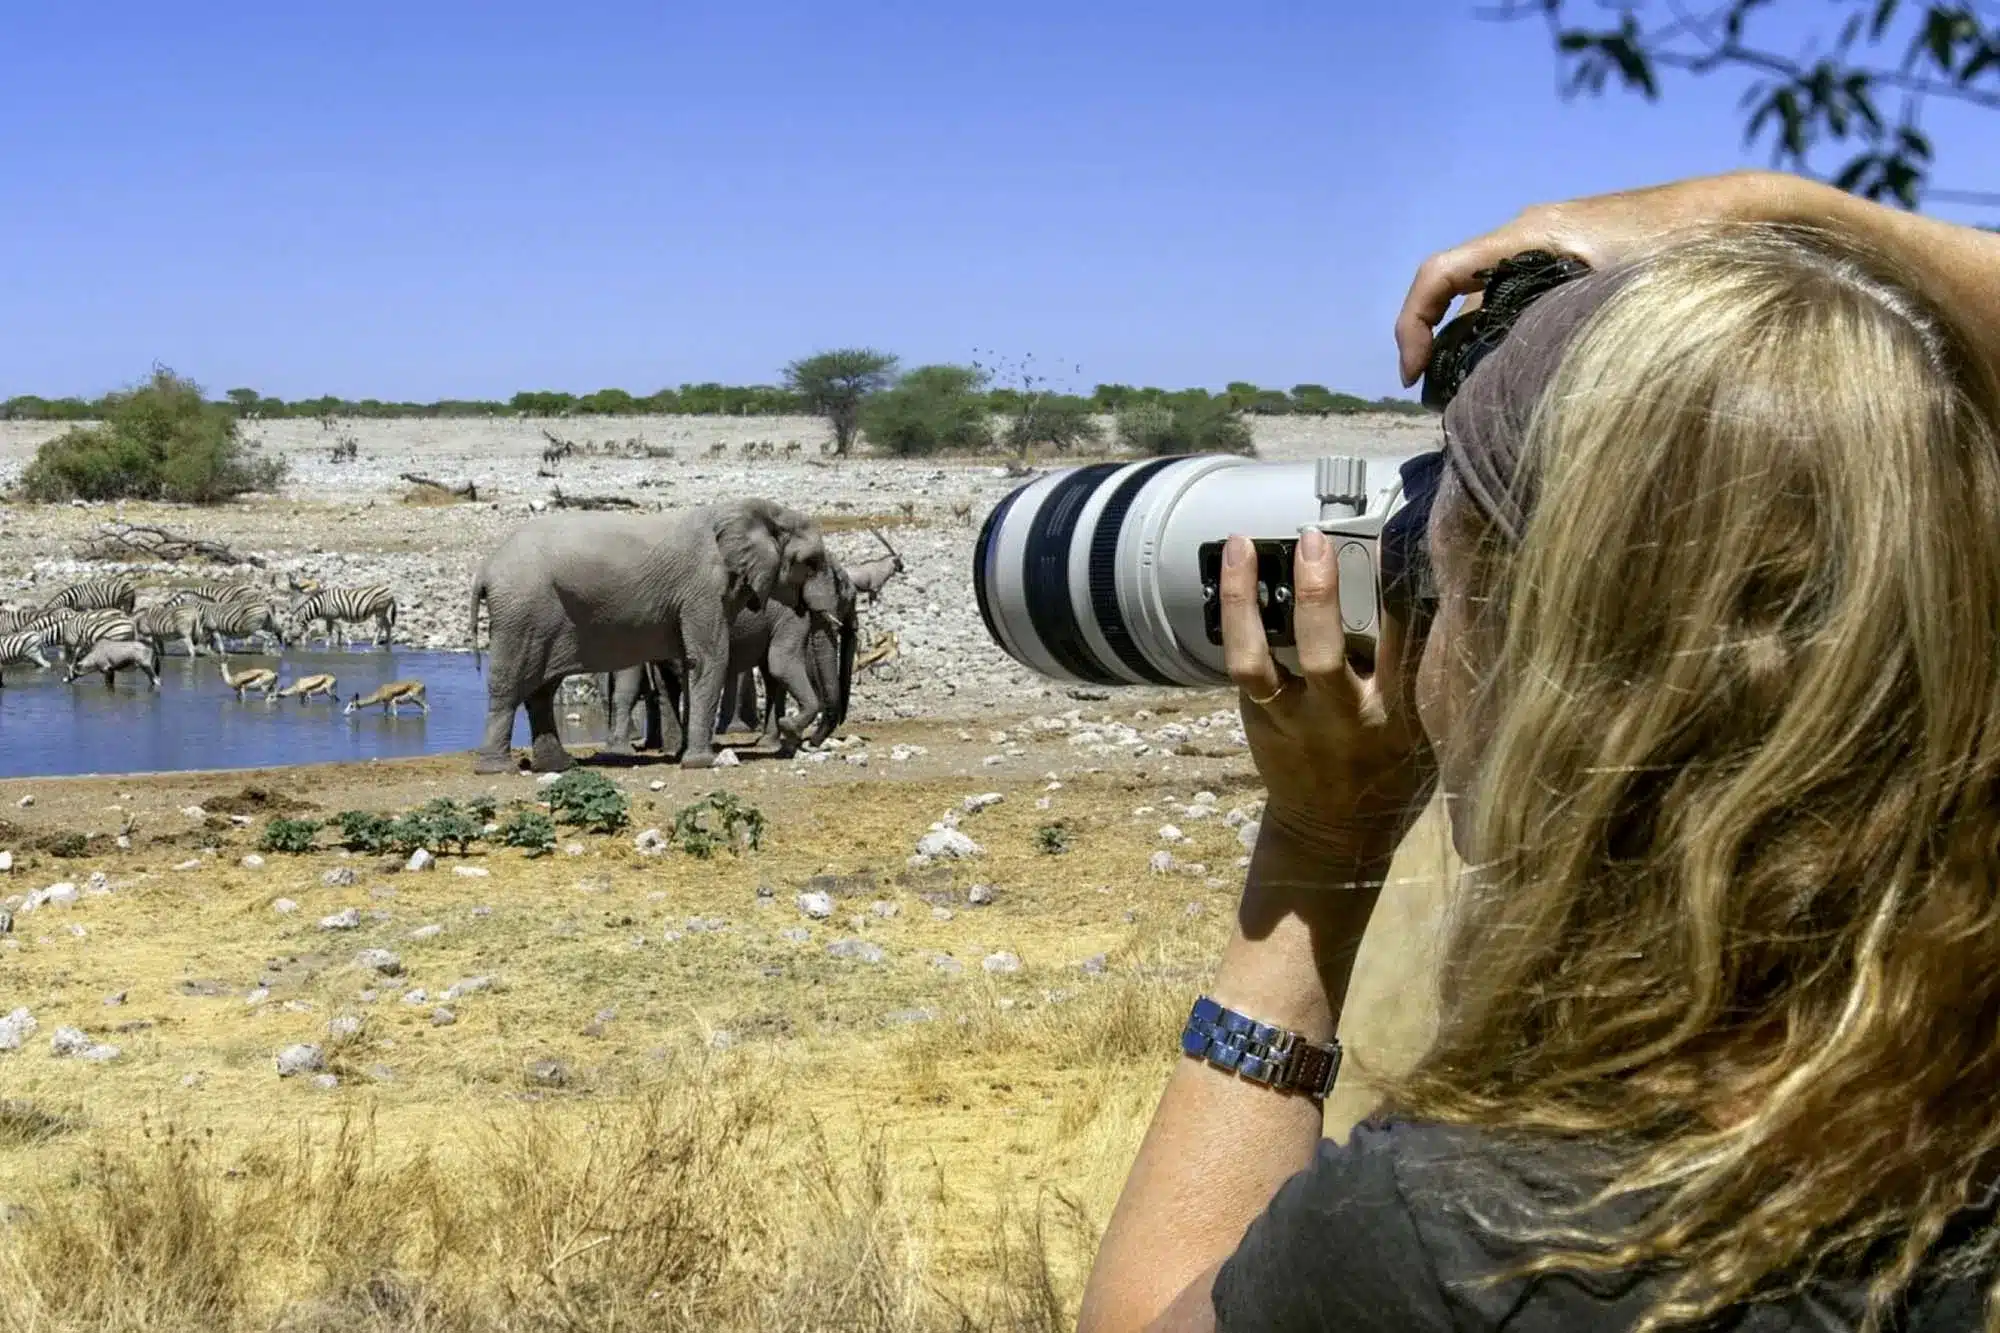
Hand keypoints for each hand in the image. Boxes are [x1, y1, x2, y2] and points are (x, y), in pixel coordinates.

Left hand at [1220, 531, 1433, 861]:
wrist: (1334, 835)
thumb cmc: (1393, 770)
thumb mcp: (1428, 729)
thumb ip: (1425, 672)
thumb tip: (1431, 589)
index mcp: (1397, 717)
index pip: (1405, 645)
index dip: (1399, 590)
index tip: (1397, 539)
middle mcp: (1342, 719)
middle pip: (1323, 654)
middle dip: (1316, 595)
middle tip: (1313, 540)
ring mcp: (1291, 721)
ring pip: (1258, 660)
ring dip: (1245, 600)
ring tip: (1241, 544)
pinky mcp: (1258, 719)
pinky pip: (1241, 664)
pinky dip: (1236, 617)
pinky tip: (1233, 573)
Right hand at [1395, 169, 1797, 386]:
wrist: (1740, 209)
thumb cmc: (1689, 243)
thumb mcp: (1623, 293)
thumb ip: (1570, 329)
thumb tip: (1526, 390)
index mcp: (1530, 235)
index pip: (1439, 274)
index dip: (1413, 324)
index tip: (1414, 374)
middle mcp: (1532, 234)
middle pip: (1455, 289)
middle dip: (1437, 343)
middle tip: (1441, 399)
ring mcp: (1553, 245)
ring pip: (1486, 294)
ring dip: (1471, 341)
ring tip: (1477, 394)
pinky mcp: (1575, 259)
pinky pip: (1517, 295)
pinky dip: (1503, 332)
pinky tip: (1523, 371)